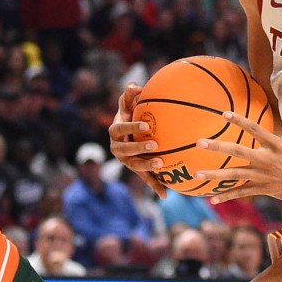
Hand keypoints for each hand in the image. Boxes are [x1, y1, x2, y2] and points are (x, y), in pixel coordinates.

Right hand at [108, 83, 167, 197]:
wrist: (127, 134)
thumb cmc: (128, 115)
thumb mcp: (126, 105)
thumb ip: (128, 95)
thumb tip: (135, 86)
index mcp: (115, 131)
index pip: (120, 128)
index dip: (132, 127)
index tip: (147, 126)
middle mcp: (117, 148)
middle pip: (126, 150)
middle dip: (139, 148)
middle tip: (155, 145)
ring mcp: (126, 161)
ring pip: (135, 166)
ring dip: (147, 166)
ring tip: (160, 164)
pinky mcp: (136, 171)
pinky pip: (146, 179)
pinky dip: (155, 187)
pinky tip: (166, 195)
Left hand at [197, 98, 281, 205]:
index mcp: (276, 145)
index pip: (254, 129)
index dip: (239, 120)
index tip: (224, 114)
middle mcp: (267, 160)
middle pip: (238, 151)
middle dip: (218, 146)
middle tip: (200, 143)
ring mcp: (263, 176)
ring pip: (235, 175)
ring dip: (215, 175)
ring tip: (197, 174)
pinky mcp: (263, 189)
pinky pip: (242, 193)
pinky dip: (228, 196)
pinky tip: (212, 199)